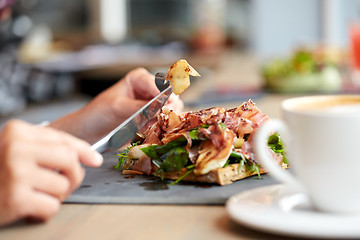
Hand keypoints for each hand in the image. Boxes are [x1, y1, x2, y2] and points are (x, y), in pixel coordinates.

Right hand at [0, 120, 102, 225]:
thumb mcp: (18, 149)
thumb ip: (50, 147)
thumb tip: (92, 157)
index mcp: (18, 131)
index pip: (63, 140)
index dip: (84, 151)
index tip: (95, 160)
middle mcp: (16, 147)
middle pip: (69, 160)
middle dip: (73, 175)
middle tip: (63, 183)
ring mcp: (15, 172)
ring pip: (63, 186)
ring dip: (57, 195)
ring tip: (38, 194)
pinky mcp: (15, 198)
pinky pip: (52, 207)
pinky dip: (46, 211)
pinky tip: (29, 206)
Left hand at [50, 68, 183, 142]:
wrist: (90, 132)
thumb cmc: (97, 114)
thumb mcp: (117, 107)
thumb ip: (139, 106)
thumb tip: (159, 106)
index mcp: (139, 79)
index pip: (159, 84)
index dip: (164, 95)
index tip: (165, 106)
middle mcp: (149, 90)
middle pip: (171, 95)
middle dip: (169, 107)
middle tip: (163, 118)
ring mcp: (153, 106)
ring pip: (172, 110)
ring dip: (168, 119)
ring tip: (157, 126)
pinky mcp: (153, 121)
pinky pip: (166, 122)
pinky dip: (165, 127)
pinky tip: (156, 132)